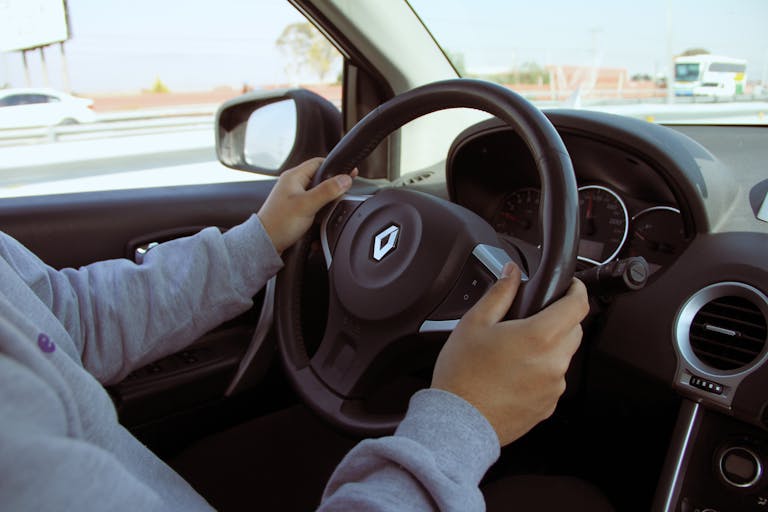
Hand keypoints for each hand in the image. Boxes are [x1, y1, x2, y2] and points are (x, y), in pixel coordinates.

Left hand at [257, 158, 357, 252]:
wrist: (266, 243)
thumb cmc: (279, 223)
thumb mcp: (307, 205)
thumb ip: (327, 191)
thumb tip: (345, 179)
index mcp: (293, 176)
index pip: (319, 162)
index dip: (335, 167)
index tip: (348, 173)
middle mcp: (293, 184)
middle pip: (321, 179)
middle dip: (332, 188)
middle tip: (342, 195)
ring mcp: (294, 197)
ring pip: (318, 194)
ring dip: (326, 202)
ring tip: (328, 211)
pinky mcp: (296, 210)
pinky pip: (313, 206)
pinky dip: (320, 212)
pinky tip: (321, 220)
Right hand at [431, 263, 588, 445]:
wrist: (458, 423)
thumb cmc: (462, 375)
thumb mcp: (475, 323)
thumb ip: (500, 293)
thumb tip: (512, 272)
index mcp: (539, 337)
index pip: (578, 306)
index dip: (576, 290)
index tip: (570, 287)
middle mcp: (553, 363)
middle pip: (574, 330)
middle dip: (559, 319)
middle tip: (530, 319)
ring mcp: (553, 388)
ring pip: (563, 357)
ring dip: (548, 348)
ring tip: (514, 351)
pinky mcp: (547, 406)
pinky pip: (553, 381)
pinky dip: (540, 372)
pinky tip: (513, 374)